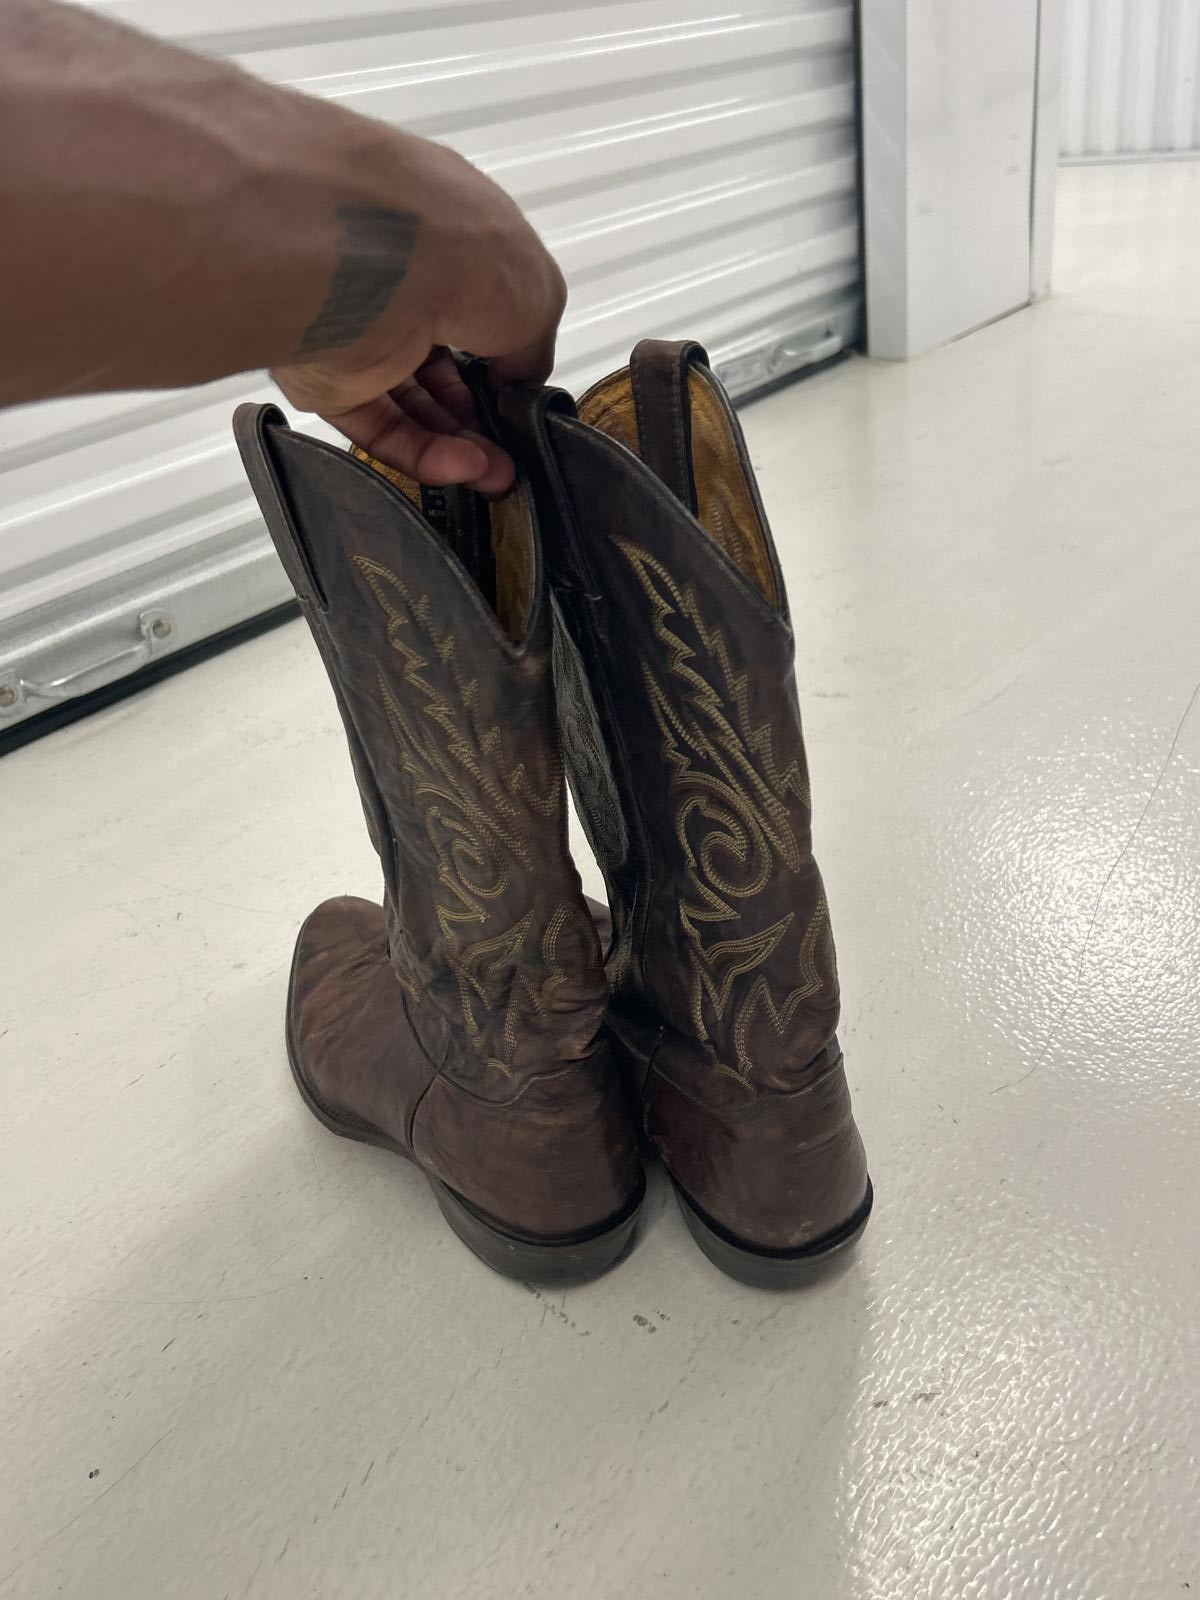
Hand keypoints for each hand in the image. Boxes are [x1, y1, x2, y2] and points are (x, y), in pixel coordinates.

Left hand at [271, 135, 565, 494]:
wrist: (380, 266)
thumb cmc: (461, 251)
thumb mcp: (538, 298)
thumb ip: (531, 347)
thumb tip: (521, 383)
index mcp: (442, 240)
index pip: (473, 307)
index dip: (501, 356)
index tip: (520, 394)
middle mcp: (395, 281)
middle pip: (440, 365)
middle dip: (481, 412)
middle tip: (511, 445)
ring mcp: (359, 330)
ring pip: (411, 402)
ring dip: (459, 441)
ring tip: (496, 470)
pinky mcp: (330, 378)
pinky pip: (379, 425)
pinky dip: (423, 452)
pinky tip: (463, 466)